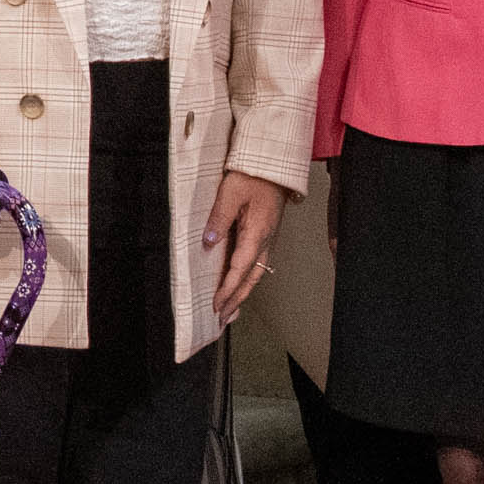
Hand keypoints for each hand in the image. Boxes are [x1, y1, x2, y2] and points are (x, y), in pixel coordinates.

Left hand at [205, 171, 289, 314]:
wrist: (274, 165)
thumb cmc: (254, 175)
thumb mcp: (230, 194)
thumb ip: (219, 219)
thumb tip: (209, 242)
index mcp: (257, 233)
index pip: (240, 269)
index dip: (228, 290)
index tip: (217, 305)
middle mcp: (266, 240)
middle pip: (251, 278)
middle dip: (237, 300)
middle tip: (223, 317)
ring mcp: (268, 238)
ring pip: (256, 273)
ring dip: (243, 292)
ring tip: (230, 308)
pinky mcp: (266, 234)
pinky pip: (257, 262)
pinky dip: (247, 278)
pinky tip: (239, 282)